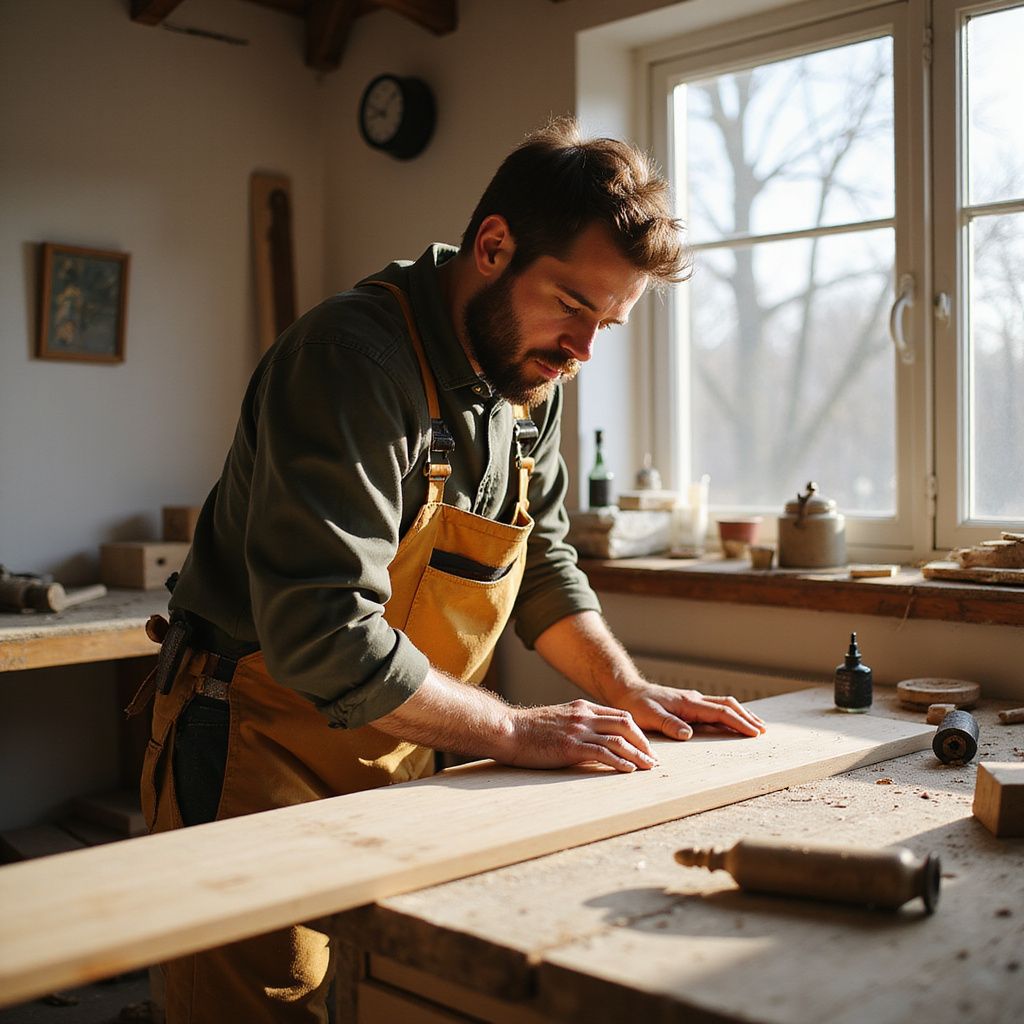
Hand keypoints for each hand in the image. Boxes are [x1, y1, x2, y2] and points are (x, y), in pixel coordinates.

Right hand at [503, 699, 657, 772]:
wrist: (508, 730)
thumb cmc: (529, 729)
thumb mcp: (558, 720)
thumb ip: (577, 726)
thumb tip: (594, 744)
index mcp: (582, 708)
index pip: (619, 716)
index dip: (637, 732)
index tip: (645, 747)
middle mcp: (584, 716)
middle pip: (626, 724)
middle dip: (643, 743)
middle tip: (653, 759)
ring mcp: (578, 730)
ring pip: (618, 739)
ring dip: (638, 755)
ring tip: (648, 768)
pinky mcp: (570, 746)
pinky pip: (602, 753)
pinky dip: (619, 762)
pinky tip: (629, 770)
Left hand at [614, 683, 766, 740]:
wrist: (627, 691)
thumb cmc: (636, 705)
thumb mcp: (648, 716)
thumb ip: (668, 724)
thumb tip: (688, 734)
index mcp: (688, 704)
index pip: (720, 713)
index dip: (739, 722)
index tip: (754, 733)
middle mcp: (694, 699)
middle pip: (728, 705)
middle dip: (747, 717)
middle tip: (763, 731)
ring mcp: (692, 700)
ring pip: (723, 704)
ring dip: (741, 713)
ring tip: (757, 725)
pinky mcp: (689, 703)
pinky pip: (715, 706)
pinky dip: (729, 712)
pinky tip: (733, 718)